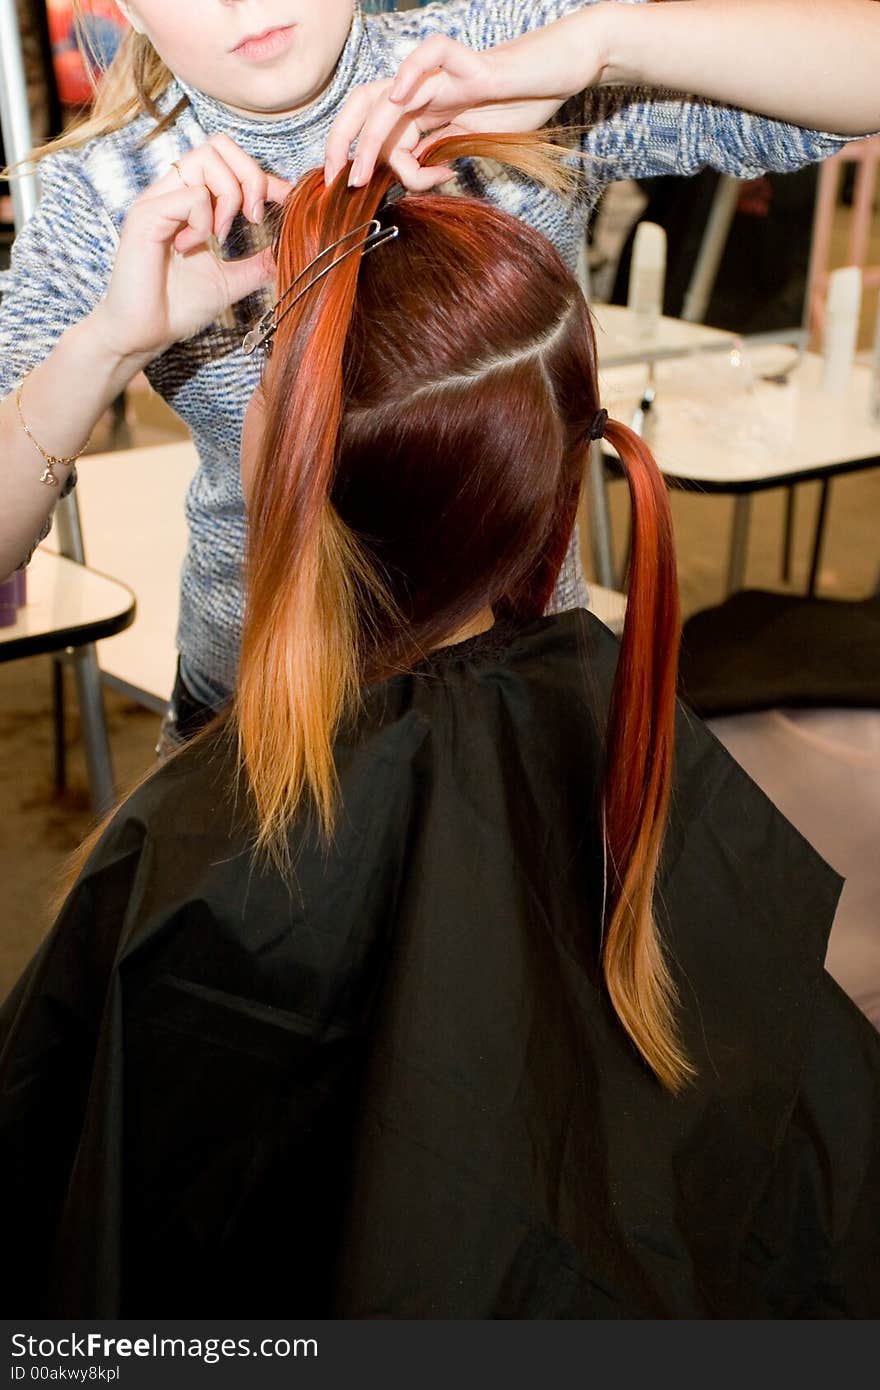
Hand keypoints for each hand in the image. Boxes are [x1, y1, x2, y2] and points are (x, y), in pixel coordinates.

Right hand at [92, 134, 292, 361]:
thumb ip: (259, 262)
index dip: (263, 176)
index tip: (288, 199)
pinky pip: (191, 195)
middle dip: (250, 175)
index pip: (230, 163)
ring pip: (205, 158)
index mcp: (191, 202)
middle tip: (254, 218)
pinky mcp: (146, 213)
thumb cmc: (178, 307)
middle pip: (218, 145)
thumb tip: (291, 248)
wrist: (143, 334)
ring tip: (219, 234)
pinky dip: (203, 221)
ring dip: (228, 195)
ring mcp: (158, 199)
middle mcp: (173, 192)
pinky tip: (190, 247)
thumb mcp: (231, 281)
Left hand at [325, 20, 602, 189]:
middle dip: (343, 142)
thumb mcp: (469, 144)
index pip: (378, 131)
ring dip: (369, 134)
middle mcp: (424, 90)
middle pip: (365, 105)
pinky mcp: (470, 63)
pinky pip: (432, 53)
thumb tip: (411, 178)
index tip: (362, 191)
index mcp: (423, 111)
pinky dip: (411, 73)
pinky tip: (401, 98)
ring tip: (362, 169)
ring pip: (388, 93)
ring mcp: (443, 76)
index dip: (364, 160)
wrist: (556, 78)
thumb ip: (438, 156)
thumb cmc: (518, 108)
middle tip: (336, 180)